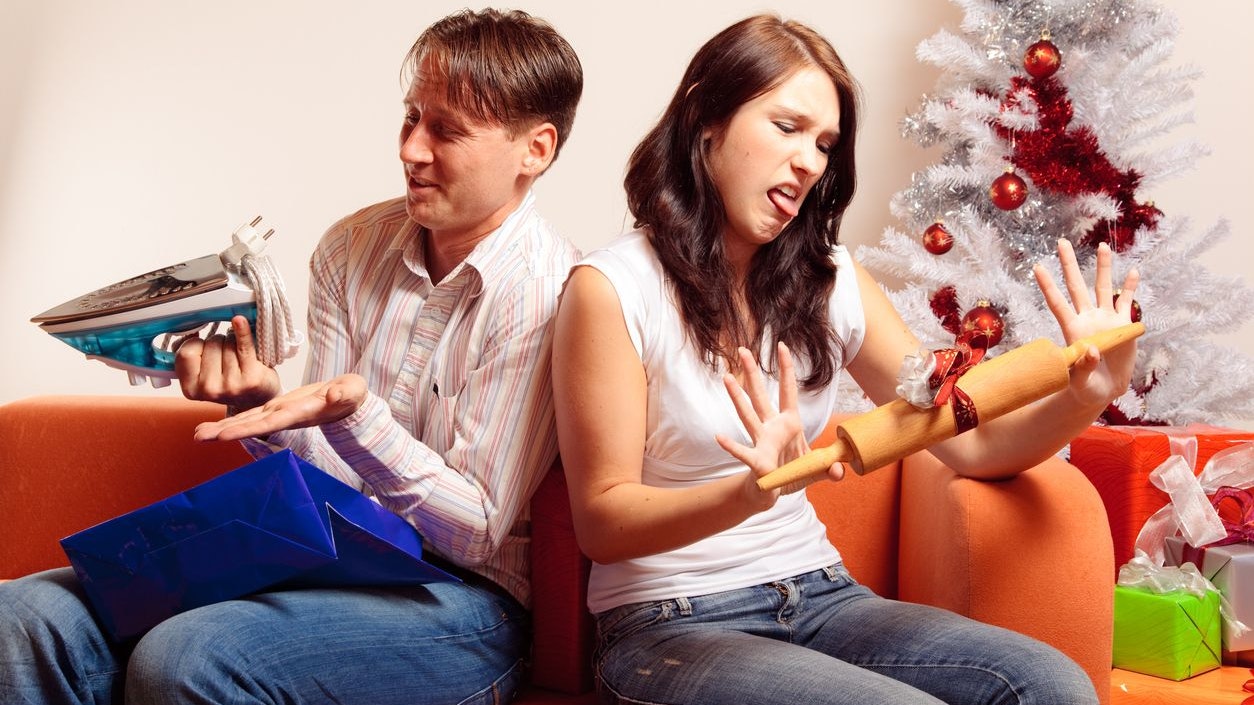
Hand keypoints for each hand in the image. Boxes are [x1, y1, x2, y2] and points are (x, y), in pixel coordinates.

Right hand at [176, 315, 280, 410]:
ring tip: (239, 355)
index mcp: (191, 389)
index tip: (204, 346)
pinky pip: (244, 346)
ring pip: (228, 343)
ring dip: (234, 341)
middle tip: (227, 354)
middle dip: (219, 342)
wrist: (256, 398)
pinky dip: (243, 332)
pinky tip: (240, 322)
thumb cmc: (228, 381)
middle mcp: (210, 390)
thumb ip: (190, 355)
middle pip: (211, 344)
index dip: (196, 344)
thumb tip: (189, 332)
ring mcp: (231, 385)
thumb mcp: (202, 373)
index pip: (186, 352)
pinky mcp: (251, 379)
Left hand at [193, 373, 367, 441]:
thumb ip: (345, 393)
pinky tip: (214, 426)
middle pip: (251, 426)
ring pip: (246, 421)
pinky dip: (231, 420)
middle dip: (225, 432)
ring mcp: (278, 413)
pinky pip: (249, 414)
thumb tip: (335, 394)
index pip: (270, 422)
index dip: (247, 428)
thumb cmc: (350, 395)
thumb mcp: (352, 390)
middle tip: (199, 437)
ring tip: (197, 435)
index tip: (225, 435)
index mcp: (300, 412)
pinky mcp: (276, 407)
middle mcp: (284, 416)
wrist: (348, 401)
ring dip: (222, 428)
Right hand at [715, 344, 843, 507]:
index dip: (786, 369)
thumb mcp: (817, 470)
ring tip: (727, 378)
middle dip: (752, 373)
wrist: (773, 494)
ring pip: (748, 416)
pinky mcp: (757, 462)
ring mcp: (762, 442)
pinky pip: (744, 453)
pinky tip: (719, 437)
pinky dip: (732, 446)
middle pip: (760, 396)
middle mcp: (772, 428)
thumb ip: (830, 468)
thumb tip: (839, 471)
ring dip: (737, 397)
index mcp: (790, 424)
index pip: (788, 391)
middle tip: (743, 350)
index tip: (781, 346)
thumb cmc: (792, 475)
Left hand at [1033, 239, 1140, 407]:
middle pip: (1077, 287)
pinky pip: (1127, 302)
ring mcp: (1105, 319)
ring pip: (1103, 288)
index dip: (1048, 286)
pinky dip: (1131, 288)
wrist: (1105, 389)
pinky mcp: (1123, 325)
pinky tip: (1133, 272)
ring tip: (1102, 246)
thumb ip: (1083, 367)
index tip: (1036, 267)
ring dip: (1103, 268)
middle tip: (1061, 242)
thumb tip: (1091, 349)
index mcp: (1072, 330)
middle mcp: (1087, 319)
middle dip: (1069, 265)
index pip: (1057, 303)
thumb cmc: (1086, 388)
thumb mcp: (1082, 383)